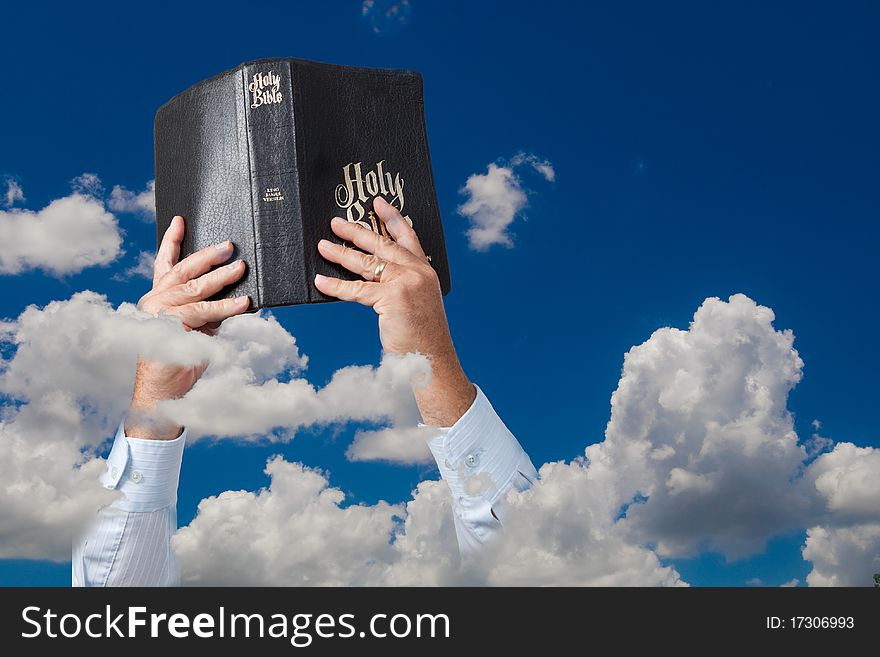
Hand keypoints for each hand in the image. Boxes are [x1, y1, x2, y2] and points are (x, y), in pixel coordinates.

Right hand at [126, 215, 249, 439]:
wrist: (163, 392)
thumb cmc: (179, 360)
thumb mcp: (194, 328)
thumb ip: (205, 309)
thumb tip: (233, 294)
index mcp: (156, 298)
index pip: (164, 264)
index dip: (172, 242)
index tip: (181, 220)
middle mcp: (155, 301)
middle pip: (182, 271)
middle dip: (207, 255)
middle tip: (230, 245)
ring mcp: (161, 314)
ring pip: (194, 289)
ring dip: (221, 278)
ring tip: (242, 267)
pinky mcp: (173, 329)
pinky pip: (205, 313)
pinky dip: (227, 307)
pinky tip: (246, 302)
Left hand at [315, 197, 474, 425]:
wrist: (431, 359)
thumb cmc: (422, 337)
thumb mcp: (418, 304)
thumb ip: (402, 287)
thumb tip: (372, 277)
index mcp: (426, 272)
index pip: (408, 237)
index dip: (392, 218)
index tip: (377, 203)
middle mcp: (418, 272)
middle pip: (382, 245)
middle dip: (356, 232)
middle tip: (335, 222)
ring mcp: (406, 283)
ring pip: (367, 264)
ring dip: (340, 254)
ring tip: (322, 245)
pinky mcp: (393, 297)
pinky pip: (357, 290)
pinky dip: (336, 286)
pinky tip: (321, 281)